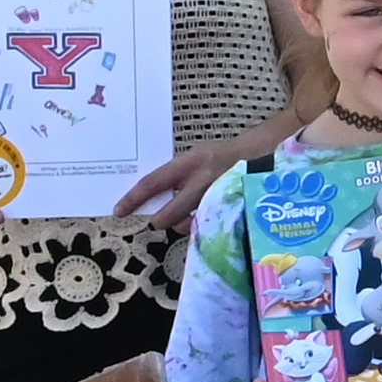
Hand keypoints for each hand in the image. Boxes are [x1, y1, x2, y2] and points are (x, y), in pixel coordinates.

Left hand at [108, 132, 260, 227]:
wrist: (262, 154)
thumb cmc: (223, 156)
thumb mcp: (196, 157)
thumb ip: (178, 175)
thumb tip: (153, 197)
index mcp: (190, 162)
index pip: (153, 182)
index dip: (134, 198)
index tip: (119, 211)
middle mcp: (203, 180)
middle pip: (169, 213)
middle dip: (161, 220)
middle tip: (158, 220)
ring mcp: (218, 198)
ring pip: (188, 224)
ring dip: (183, 224)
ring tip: (189, 214)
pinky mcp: (229, 211)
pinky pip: (206, 227)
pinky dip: (201, 225)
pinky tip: (207, 216)